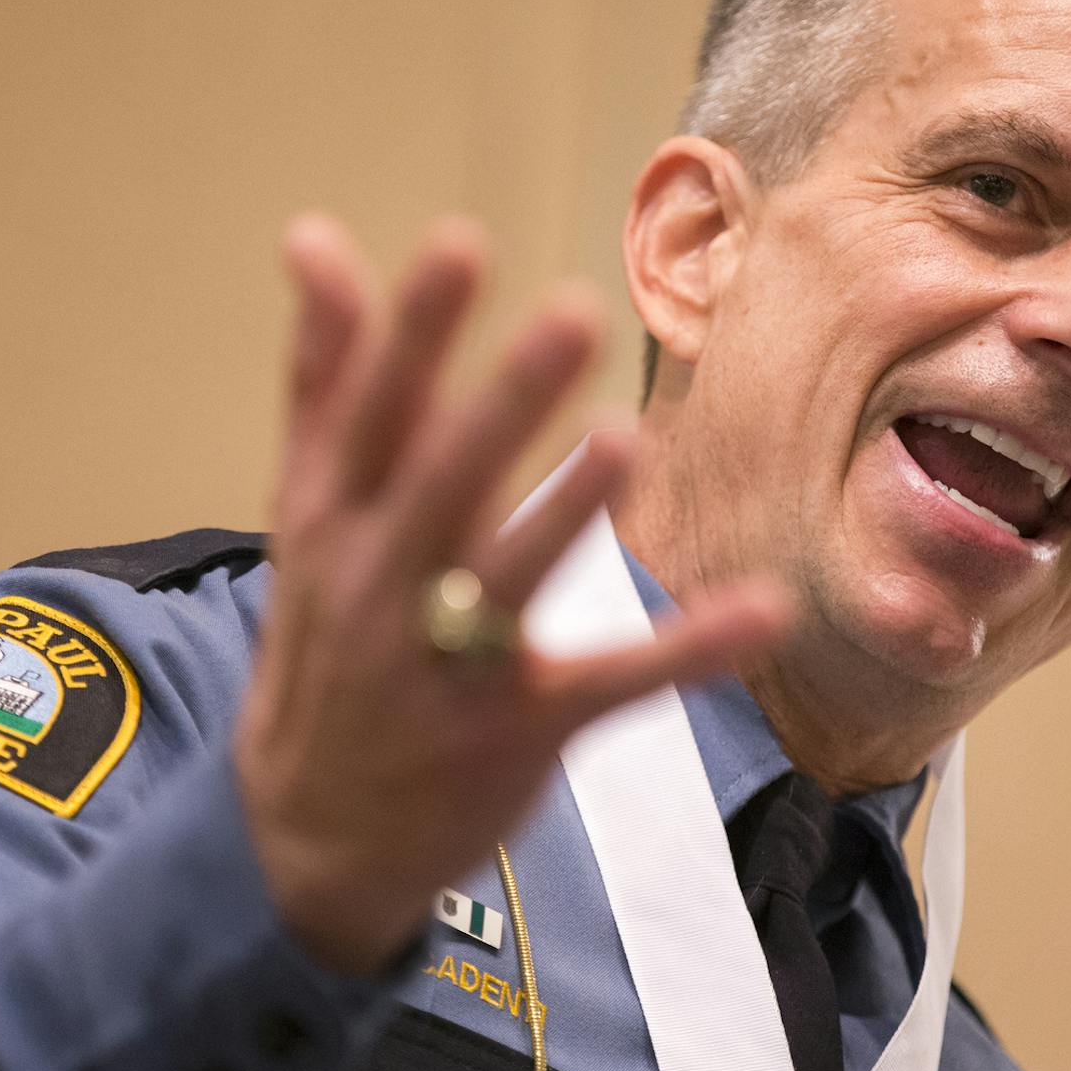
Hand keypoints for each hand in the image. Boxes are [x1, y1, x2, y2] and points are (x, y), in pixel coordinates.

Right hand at [232, 214, 790, 974]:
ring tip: (626, 437)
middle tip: (574, 314)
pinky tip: (763, 611)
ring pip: (511, 580)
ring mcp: (447, 665)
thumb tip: (315, 234)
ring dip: (568, 511)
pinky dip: (685, 650)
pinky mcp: (518, 730)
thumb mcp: (309, 513)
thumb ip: (329, 378)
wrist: (306, 836)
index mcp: (332, 520)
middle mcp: (379, 586)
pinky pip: (610, 685)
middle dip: (504, 403)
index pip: (368, 414)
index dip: (409, 333)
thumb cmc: (327, 640)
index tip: (460, 244)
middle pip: (441, 482)